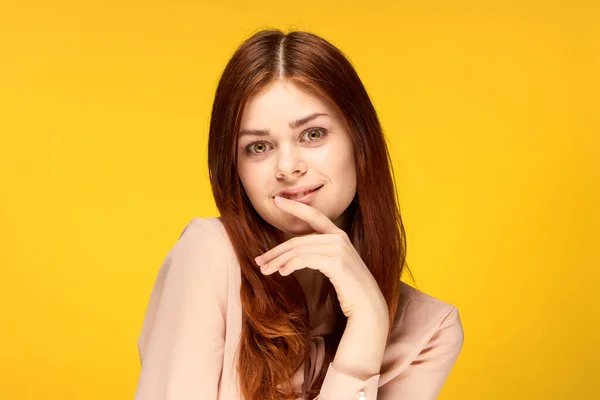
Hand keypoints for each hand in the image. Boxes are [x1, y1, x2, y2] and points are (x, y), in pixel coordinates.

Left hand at [255, 196, 387, 321]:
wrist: (369, 305)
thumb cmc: (349, 288)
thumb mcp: (334, 264)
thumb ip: (320, 253)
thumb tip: (292, 255)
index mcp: (338, 235)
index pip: (313, 215)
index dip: (294, 207)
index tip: (277, 201)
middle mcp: (338, 238)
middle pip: (297, 240)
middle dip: (275, 251)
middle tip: (259, 261)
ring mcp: (338, 249)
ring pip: (298, 250)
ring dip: (278, 261)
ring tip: (266, 270)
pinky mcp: (336, 262)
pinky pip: (304, 259)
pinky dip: (290, 265)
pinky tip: (282, 273)